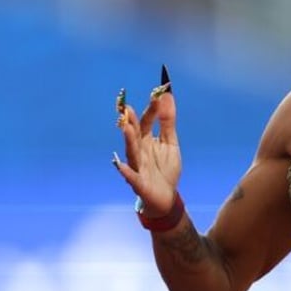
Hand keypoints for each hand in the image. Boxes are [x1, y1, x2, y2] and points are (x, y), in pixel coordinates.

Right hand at [112, 66, 180, 215]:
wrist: (166, 198)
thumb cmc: (165, 169)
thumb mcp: (171, 143)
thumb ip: (168, 122)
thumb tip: (167, 96)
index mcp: (147, 140)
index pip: (147, 121)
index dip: (152, 107)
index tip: (157, 92)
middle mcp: (139, 151)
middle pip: (135, 134)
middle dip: (130, 120)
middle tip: (126, 106)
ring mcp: (138, 166)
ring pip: (131, 151)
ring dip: (128, 139)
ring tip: (124, 126)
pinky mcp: (139, 183)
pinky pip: (131, 177)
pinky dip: (125, 171)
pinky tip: (119, 163)